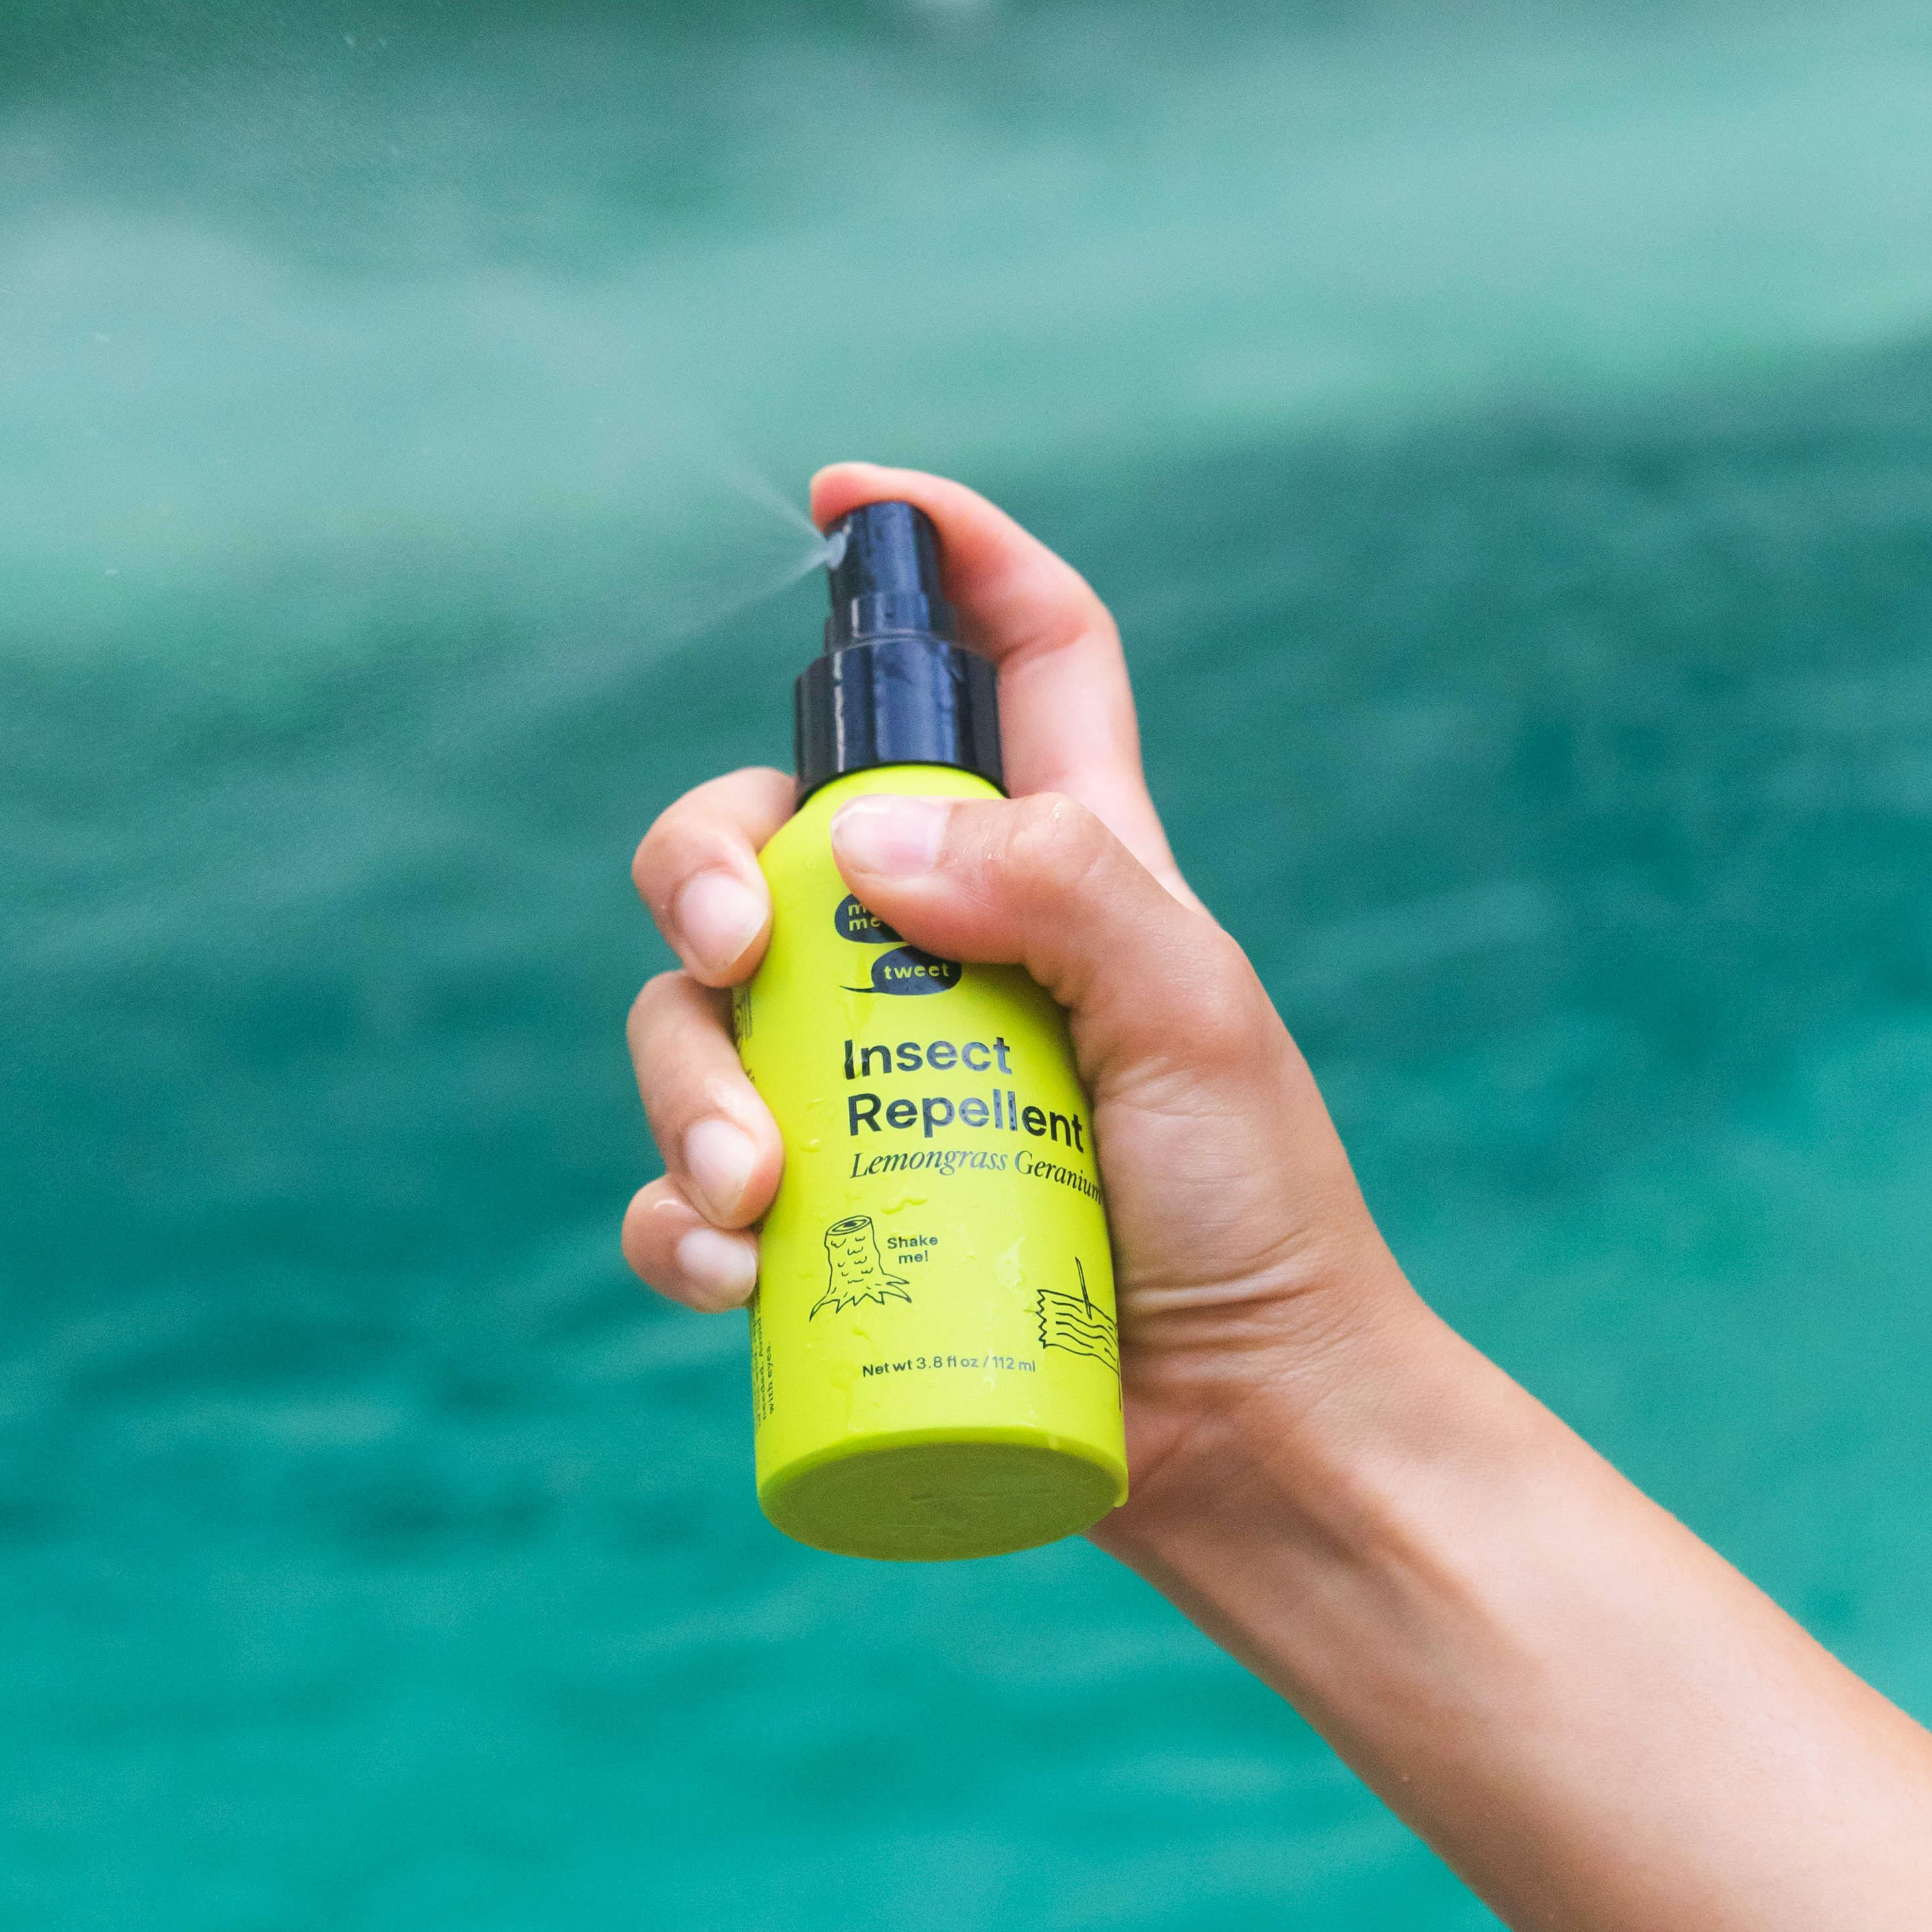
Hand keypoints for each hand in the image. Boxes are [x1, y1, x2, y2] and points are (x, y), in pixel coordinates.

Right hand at [621, 461, 1449, 1536]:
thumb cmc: (1252, 1212)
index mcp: (1064, 863)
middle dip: (703, 863)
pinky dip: (678, 1222)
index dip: (944, 551)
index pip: (1018, 656)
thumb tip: (864, 840)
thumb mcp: (1191, 1017)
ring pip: (698, 1016)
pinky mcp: (827, 1220)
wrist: (1247, 1431)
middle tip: (736, 948)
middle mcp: (946, 953)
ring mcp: (872, 1086)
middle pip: (769, 829)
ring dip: (686, 1086)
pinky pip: (690, 1190)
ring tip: (758, 1195)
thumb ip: (1060, 886)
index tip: (843, 501)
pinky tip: (730, 1271)